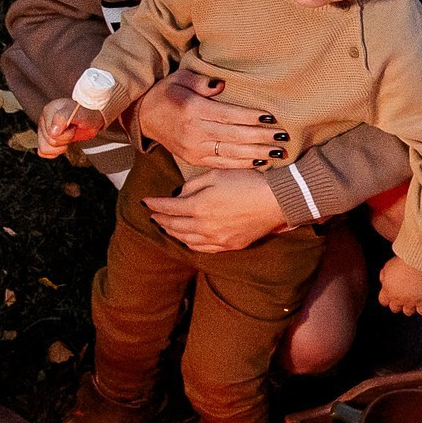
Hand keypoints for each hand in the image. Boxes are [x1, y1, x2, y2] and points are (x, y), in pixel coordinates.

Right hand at [37, 96, 103, 156]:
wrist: (90, 118)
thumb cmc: (86, 114)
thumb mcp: (80, 114)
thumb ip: (64, 118)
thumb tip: (53, 132)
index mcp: (49, 110)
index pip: (52, 133)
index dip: (67, 134)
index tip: (74, 126)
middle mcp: (44, 120)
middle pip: (50, 141)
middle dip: (65, 139)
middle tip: (72, 130)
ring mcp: (42, 130)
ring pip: (44, 148)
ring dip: (59, 146)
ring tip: (67, 136)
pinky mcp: (43, 139)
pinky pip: (43, 152)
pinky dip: (54, 151)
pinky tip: (62, 143)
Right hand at [137, 68, 289, 170]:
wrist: (144, 117)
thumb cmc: (167, 92)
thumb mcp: (180, 78)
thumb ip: (201, 81)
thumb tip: (221, 85)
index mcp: (193, 109)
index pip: (228, 115)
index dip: (250, 117)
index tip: (271, 118)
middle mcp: (194, 131)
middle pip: (234, 136)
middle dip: (261, 137)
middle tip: (282, 137)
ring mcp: (194, 148)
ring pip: (231, 153)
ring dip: (257, 154)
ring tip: (278, 152)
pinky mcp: (194, 160)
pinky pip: (222, 163)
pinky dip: (242, 164)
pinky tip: (260, 162)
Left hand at [142, 169, 287, 252]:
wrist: (275, 200)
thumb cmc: (247, 182)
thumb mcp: (216, 174)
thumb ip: (193, 185)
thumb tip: (180, 195)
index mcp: (199, 207)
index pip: (168, 208)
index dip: (155, 205)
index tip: (146, 202)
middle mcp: (204, 227)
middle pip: (174, 226)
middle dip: (161, 219)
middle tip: (154, 215)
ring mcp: (217, 239)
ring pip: (186, 240)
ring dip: (173, 233)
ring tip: (167, 226)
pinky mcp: (229, 245)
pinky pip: (203, 248)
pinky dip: (190, 243)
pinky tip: (187, 238)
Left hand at [378, 259, 421, 315]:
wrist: (418, 261)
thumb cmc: (402, 262)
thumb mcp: (387, 267)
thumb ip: (384, 276)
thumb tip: (383, 280)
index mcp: (387, 291)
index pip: (383, 301)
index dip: (387, 298)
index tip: (391, 294)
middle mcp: (398, 298)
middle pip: (394, 309)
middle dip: (398, 303)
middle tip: (403, 295)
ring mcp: (411, 301)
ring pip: (408, 312)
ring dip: (409, 307)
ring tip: (413, 299)